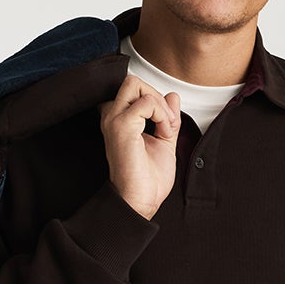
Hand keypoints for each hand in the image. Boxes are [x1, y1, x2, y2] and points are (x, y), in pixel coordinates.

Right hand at [99, 74, 181, 220]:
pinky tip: (164, 131)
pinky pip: (146, 102)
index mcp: (119, 120)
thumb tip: (172, 96)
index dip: (154, 100)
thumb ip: (167, 118)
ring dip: (159, 103)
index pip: (134, 90)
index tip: (166, 125)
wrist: (140, 201)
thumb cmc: (147, 181)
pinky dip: (162, 113)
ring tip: (166, 128)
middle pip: (132, 81)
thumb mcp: (164, 142)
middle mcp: (112, 117)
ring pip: (136, 85)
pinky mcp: (121, 126)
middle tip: (166, 122)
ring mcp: (114, 120)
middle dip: (155, 95)